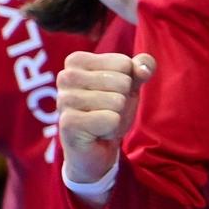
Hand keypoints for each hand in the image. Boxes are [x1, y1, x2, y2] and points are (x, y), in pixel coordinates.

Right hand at [56, 51, 153, 187]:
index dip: (128, 82)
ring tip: (101, 122)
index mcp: (77, 60)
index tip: (111, 93)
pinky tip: (97, 132)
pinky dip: (111, 129)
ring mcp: (64, 99)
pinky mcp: (68, 123)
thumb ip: (143, 67)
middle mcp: (66, 76)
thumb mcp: (131, 84)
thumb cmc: (110, 110)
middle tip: (107, 111)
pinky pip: (111, 119)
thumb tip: (144, 69)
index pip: (124, 63)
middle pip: (122, 82)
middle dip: (123, 101)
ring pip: (117, 101)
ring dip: (117, 116)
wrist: (96, 148)